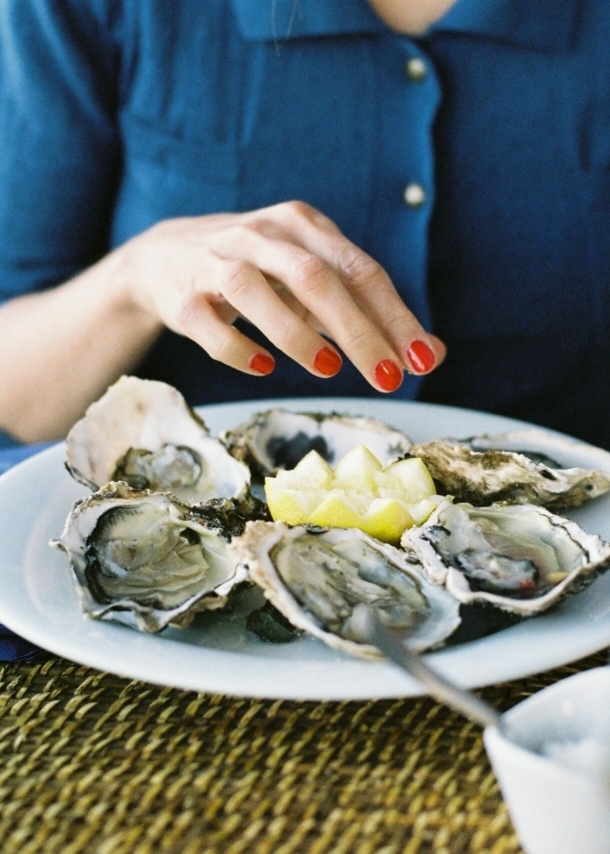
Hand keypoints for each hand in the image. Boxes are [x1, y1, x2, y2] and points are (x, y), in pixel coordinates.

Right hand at [122, 201, 445, 391]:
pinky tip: (264, 368)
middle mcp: (261, 234)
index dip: (395, 316)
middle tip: (387, 377)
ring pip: (256, 292)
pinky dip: (239, 349)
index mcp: (302, 226)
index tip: (424, 360)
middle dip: (357, 330)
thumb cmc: (258, 271)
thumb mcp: (313, 281)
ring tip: (328, 371)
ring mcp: (216, 262)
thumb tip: (431, 354)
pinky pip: (211, 325)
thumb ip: (368, 313)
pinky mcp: (184, 297)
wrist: (165, 258)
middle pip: (315, 278)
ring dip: (296, 334)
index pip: (359, 270)